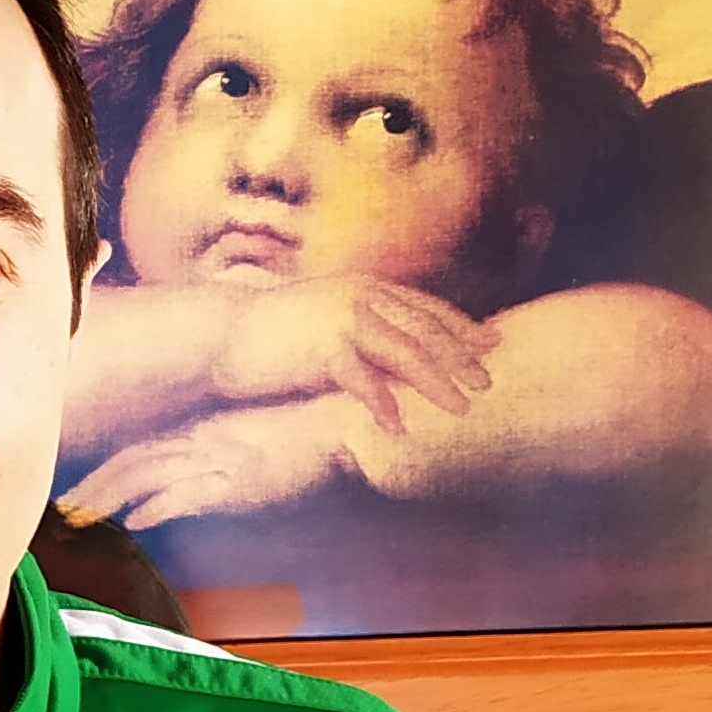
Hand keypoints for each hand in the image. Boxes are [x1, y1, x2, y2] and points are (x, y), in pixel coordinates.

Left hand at [59, 402, 350, 529]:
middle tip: (58, 511)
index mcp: (196, 437)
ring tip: (79, 518)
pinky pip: (191, 491)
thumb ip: (207, 462)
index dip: (100, 476)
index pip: (136, 455)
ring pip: (148, 476)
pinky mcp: (238, 479)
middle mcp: (197, 445)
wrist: (335, 423)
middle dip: (92, 489)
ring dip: (111, 499)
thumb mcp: (242, 444)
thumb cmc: (294, 435)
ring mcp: (215, 460)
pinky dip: (160, 505)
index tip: (71, 496)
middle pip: (131, 464)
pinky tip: (137, 519)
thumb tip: (172, 491)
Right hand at [214, 275, 495, 433]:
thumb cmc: (272, 330)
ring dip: (436, 382)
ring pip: (404, 352)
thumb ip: (363, 323)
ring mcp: (341, 320)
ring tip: (461, 408)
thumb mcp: (326, 315)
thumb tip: (397, 347)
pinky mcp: (321, 349)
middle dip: (460, 356)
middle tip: (488, 382)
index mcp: (363, 286)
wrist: (221, 331)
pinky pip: (362, 380)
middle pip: (424, 328)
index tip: (490, 343)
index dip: (460, 326)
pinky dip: (382, 404)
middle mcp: (359, 296)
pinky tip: (398, 426)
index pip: (424, 306)